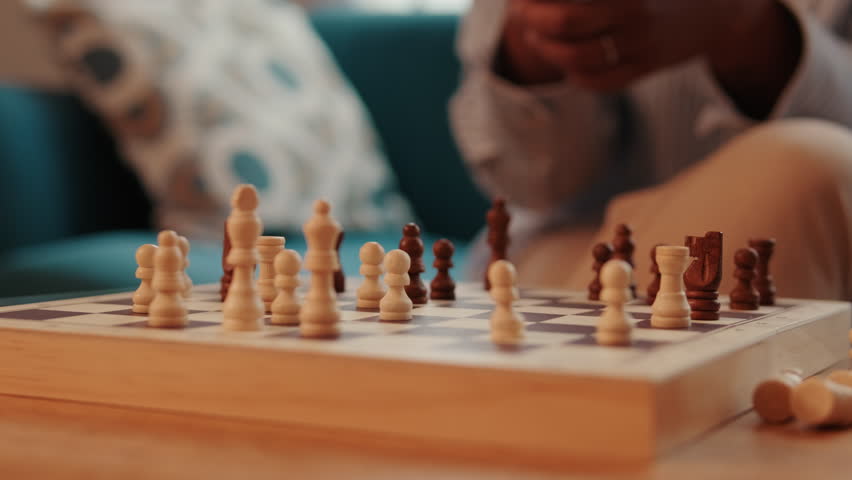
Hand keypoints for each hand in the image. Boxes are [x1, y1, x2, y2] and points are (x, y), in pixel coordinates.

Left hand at [498, 0, 801, 115]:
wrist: (719, 6)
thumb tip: (532, 0)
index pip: (568, 0)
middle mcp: (635, 9)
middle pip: (564, 20)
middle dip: (532, 17)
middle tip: (521, 11)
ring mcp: (642, 42)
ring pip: (576, 57)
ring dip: (546, 48)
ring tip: (536, 36)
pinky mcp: (647, 67)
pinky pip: (598, 82)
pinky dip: (573, 74)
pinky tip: (564, 61)